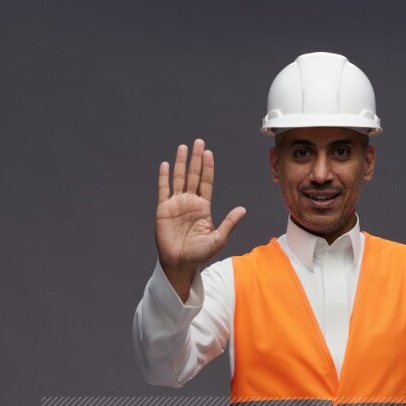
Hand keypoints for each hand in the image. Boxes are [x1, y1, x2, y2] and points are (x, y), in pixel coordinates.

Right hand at [155, 138, 245, 297]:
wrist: (179, 263)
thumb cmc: (198, 254)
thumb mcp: (217, 239)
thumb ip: (229, 223)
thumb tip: (243, 209)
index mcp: (203, 207)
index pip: (206, 182)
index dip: (208, 168)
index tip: (209, 153)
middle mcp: (189, 202)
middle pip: (193, 175)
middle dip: (196, 159)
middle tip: (199, 142)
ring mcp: (176, 204)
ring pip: (179, 178)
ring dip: (181, 163)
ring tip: (183, 147)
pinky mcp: (163, 209)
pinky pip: (163, 189)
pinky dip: (164, 177)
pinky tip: (165, 165)